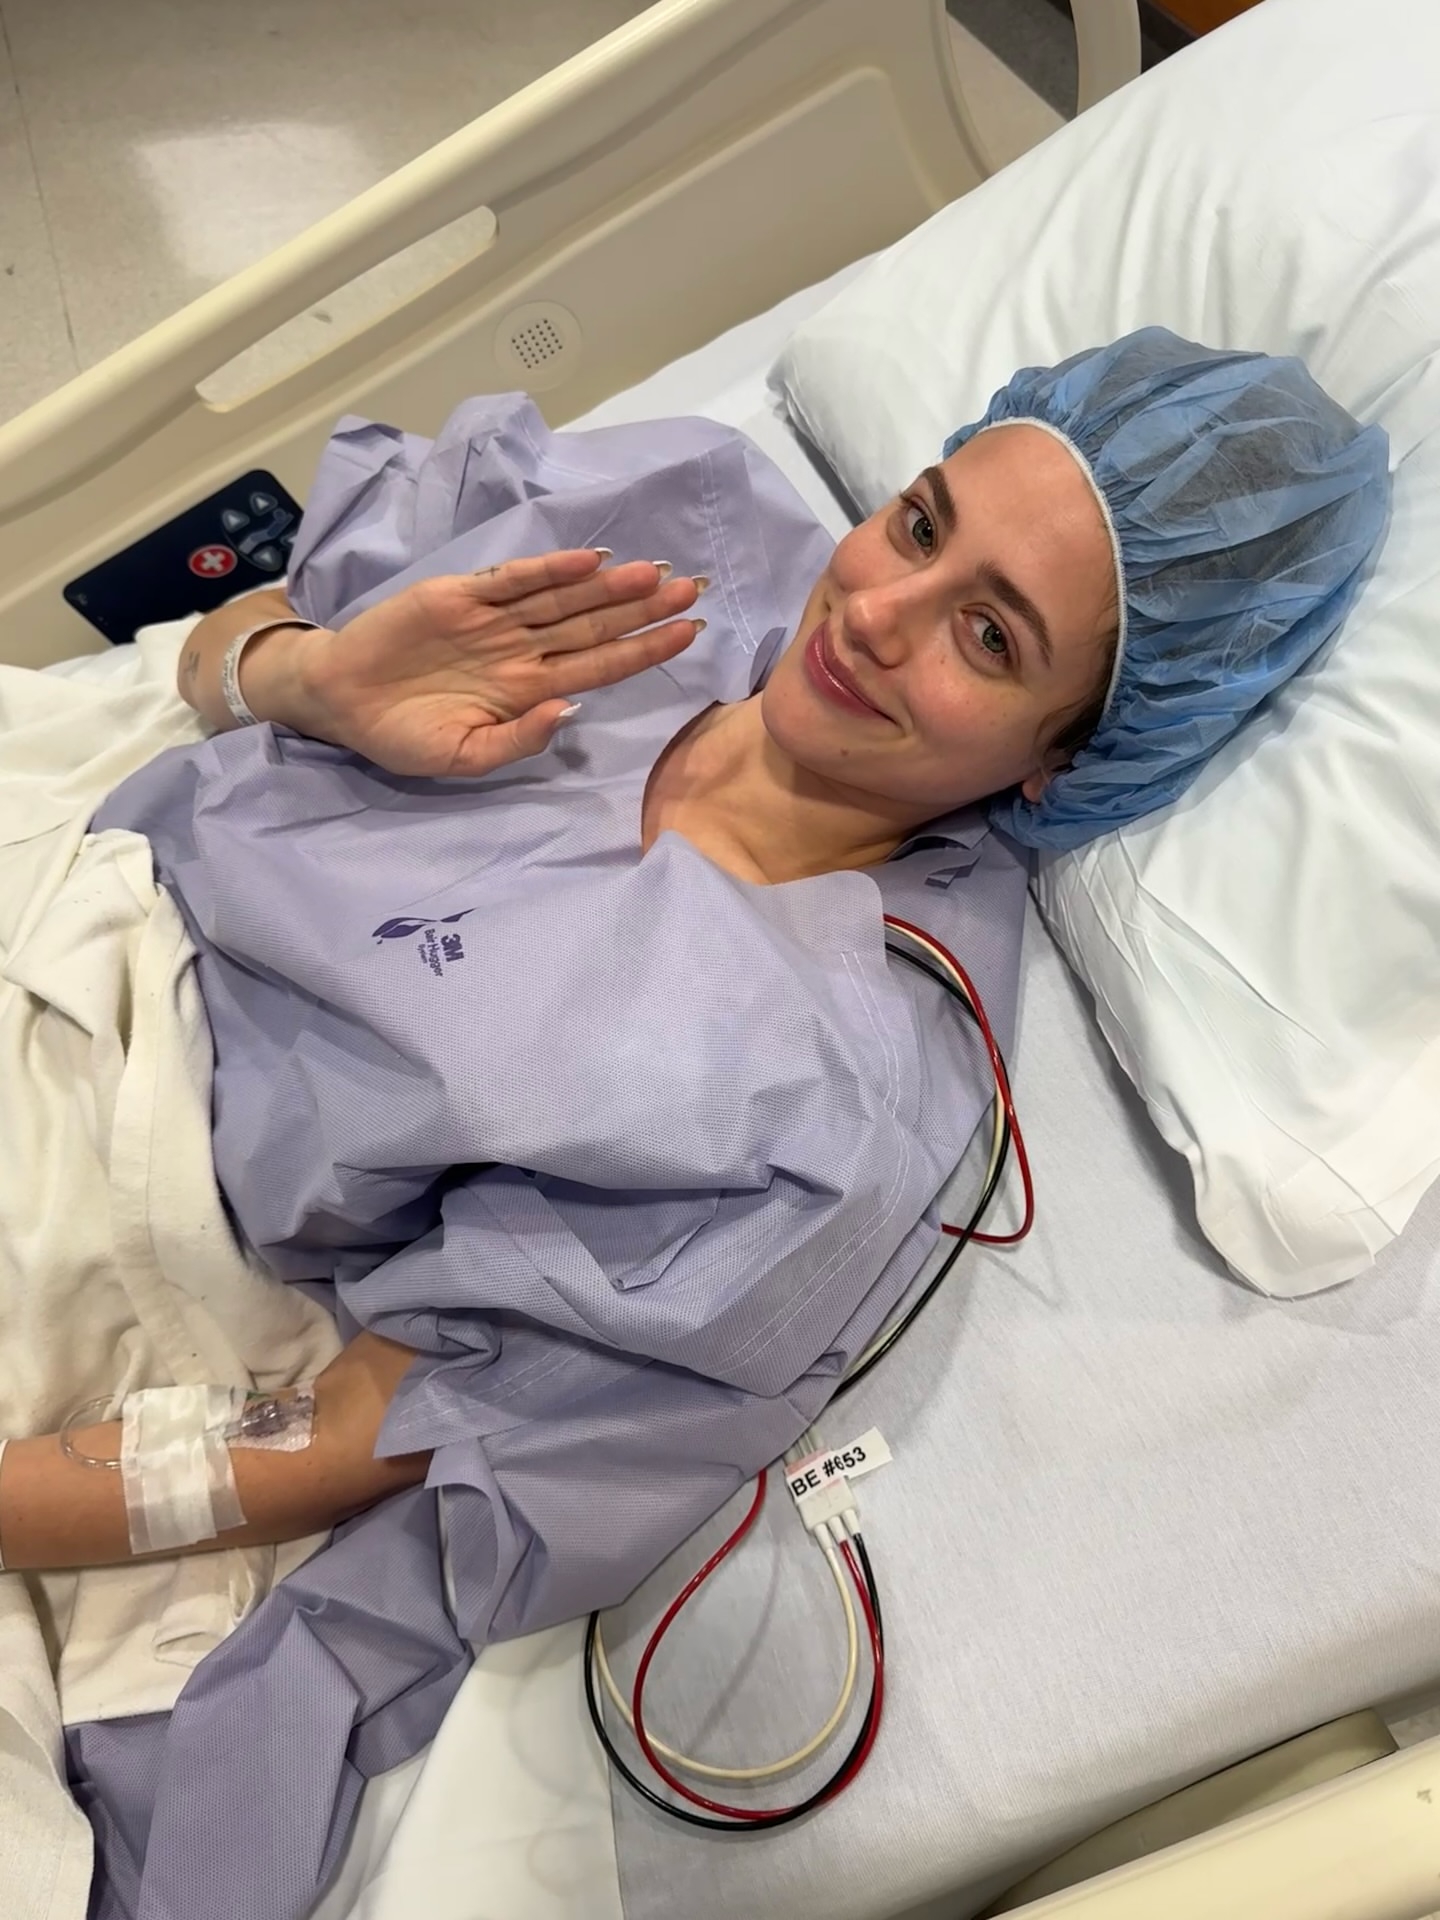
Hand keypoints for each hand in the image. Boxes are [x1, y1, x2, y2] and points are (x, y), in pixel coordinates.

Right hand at [278, 550, 703, 776]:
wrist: (342, 703)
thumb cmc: (404, 735)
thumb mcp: (465, 756)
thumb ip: (519, 738)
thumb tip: (569, 712)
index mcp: (530, 690)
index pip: (601, 666)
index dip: (645, 650)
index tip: (690, 633)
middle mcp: (522, 650)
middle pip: (594, 625)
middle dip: (642, 608)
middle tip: (693, 588)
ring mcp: (495, 620)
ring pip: (564, 598)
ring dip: (608, 586)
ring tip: (654, 573)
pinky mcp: (461, 596)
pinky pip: (514, 582)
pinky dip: (550, 569)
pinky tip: (589, 560)